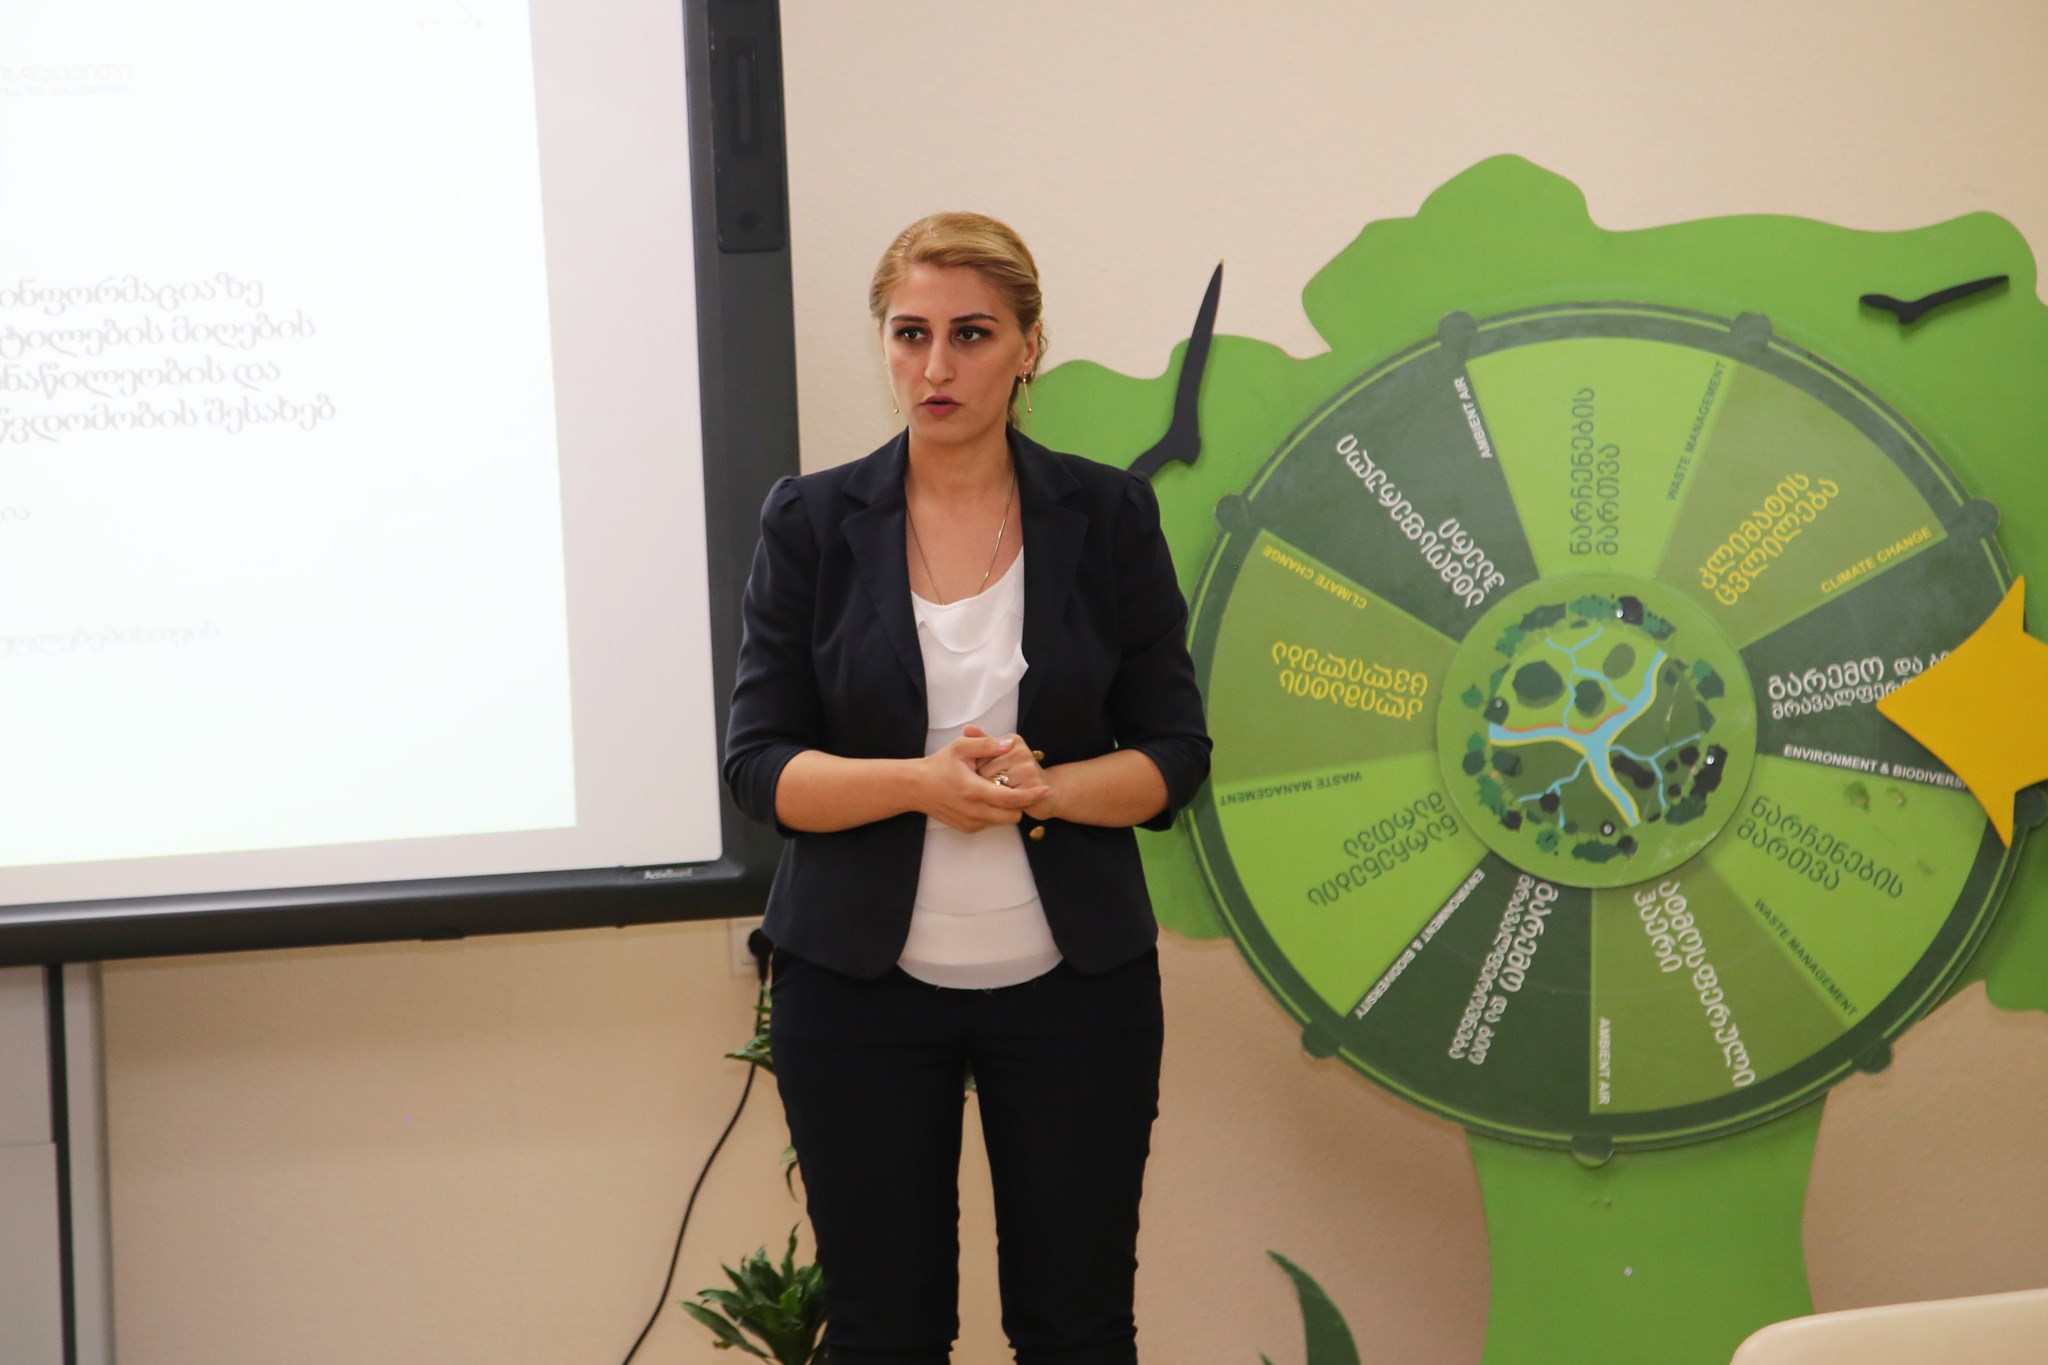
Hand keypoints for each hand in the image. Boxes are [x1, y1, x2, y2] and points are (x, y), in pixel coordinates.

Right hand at [920, 726, 1048, 831]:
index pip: (1012, 800)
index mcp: (975, 791)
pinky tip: (984, 797)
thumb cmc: (939, 765)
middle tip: (1016, 786)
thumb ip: (987, 745)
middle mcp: (975, 812)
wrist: (915, 788)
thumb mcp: (961, 748)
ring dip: (1007, 808)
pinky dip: (994, 813)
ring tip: (997, 789)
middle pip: (1013, 816)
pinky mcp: (967, 828)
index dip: (1032, 795)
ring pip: (1003, 821)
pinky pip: (990, 823)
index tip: (1046, 790)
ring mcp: (971, 823)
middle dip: (1020, 803)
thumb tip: (1010, 744)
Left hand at [969, 727, 1060, 822]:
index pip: (981, 755)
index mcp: (1012, 740)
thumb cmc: (1020, 776)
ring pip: (993, 784)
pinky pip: (1005, 797)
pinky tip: (1010, 802)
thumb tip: (967, 727)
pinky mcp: (1032, 786)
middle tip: (997, 788)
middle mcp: (1021, 750)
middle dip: (985, 784)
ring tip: (1003, 794)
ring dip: (994, 794)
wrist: (1051, 794)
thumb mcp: (1000, 757)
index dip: (979, 770)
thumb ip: (984, 744)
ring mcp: (1028, 767)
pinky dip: (1004, 803)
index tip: (990, 776)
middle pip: (985, 770)